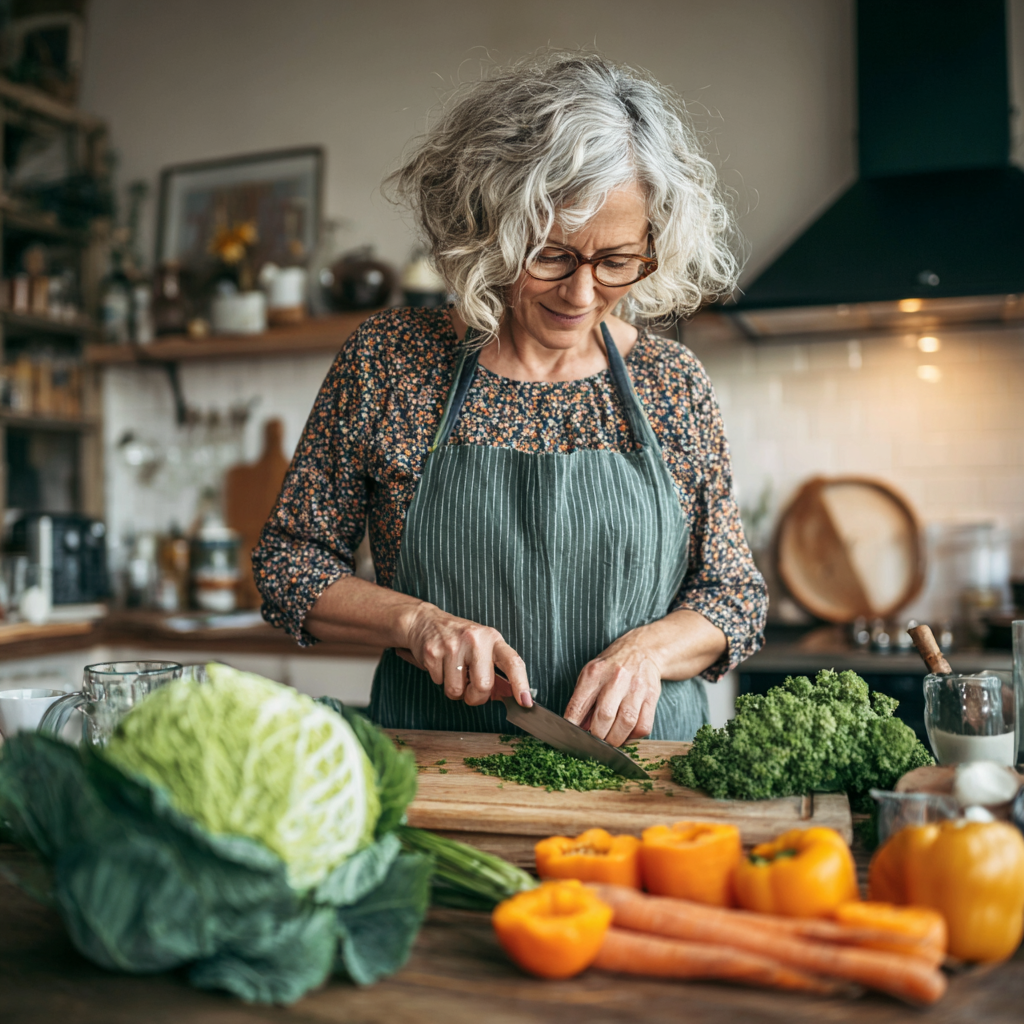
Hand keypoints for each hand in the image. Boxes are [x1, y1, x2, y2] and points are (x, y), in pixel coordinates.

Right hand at [396, 603, 531, 707]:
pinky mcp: (433, 652)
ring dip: (455, 690)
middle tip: (471, 690)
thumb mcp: (482, 647)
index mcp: (492, 638)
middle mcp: (474, 639)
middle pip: (483, 685)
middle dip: (476, 697)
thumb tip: (510, 696)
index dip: (521, 683)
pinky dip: (440, 680)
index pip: (512, 662)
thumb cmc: (459, 638)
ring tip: (453, 672)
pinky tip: (441, 665)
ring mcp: (452, 645)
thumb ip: (496, 671)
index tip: (526, 701)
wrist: (425, 621)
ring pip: (457, 690)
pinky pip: (439, 683)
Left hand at [563, 630, 662, 746]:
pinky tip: (626, 733)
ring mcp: (635, 688)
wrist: (641, 650)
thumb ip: (582, 701)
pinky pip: (643, 726)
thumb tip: (578, 729)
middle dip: (597, 736)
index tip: (573, 738)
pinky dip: (633, 737)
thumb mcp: (590, 675)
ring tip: (609, 741)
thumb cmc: (610, 667)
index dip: (573, 726)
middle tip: (594, 742)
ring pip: (626, 723)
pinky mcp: (651, 697)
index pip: (578, 705)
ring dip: (615, 739)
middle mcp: (616, 679)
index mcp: (594, 674)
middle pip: (604, 716)